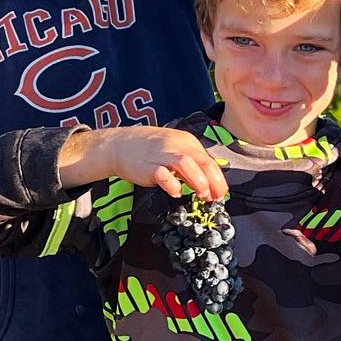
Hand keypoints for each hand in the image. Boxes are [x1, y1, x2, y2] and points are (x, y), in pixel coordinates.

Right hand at [58, 126, 228, 199]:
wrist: (120, 144)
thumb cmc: (151, 151)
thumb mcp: (175, 151)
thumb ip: (191, 164)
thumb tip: (209, 184)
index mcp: (188, 143)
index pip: (209, 161)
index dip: (218, 179)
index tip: (221, 194)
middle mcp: (178, 147)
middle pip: (203, 161)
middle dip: (213, 181)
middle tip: (215, 197)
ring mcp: (162, 155)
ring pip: (186, 164)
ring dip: (198, 181)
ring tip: (202, 195)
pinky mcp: (148, 166)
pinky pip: (163, 174)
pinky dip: (172, 184)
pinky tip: (176, 192)